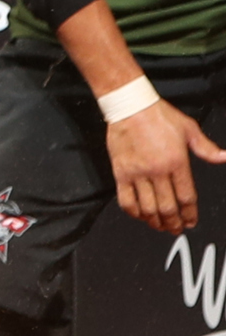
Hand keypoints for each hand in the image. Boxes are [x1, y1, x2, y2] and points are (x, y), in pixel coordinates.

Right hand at [107, 98, 225, 233]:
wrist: (129, 106)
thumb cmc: (157, 116)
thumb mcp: (189, 128)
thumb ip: (207, 148)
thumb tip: (224, 157)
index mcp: (177, 161)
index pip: (186, 197)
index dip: (190, 214)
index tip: (191, 221)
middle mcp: (157, 170)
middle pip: (167, 207)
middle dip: (174, 223)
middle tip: (177, 229)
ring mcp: (137, 173)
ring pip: (147, 207)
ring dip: (155, 221)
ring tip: (160, 226)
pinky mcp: (121, 173)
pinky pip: (126, 200)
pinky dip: (134, 212)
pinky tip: (140, 215)